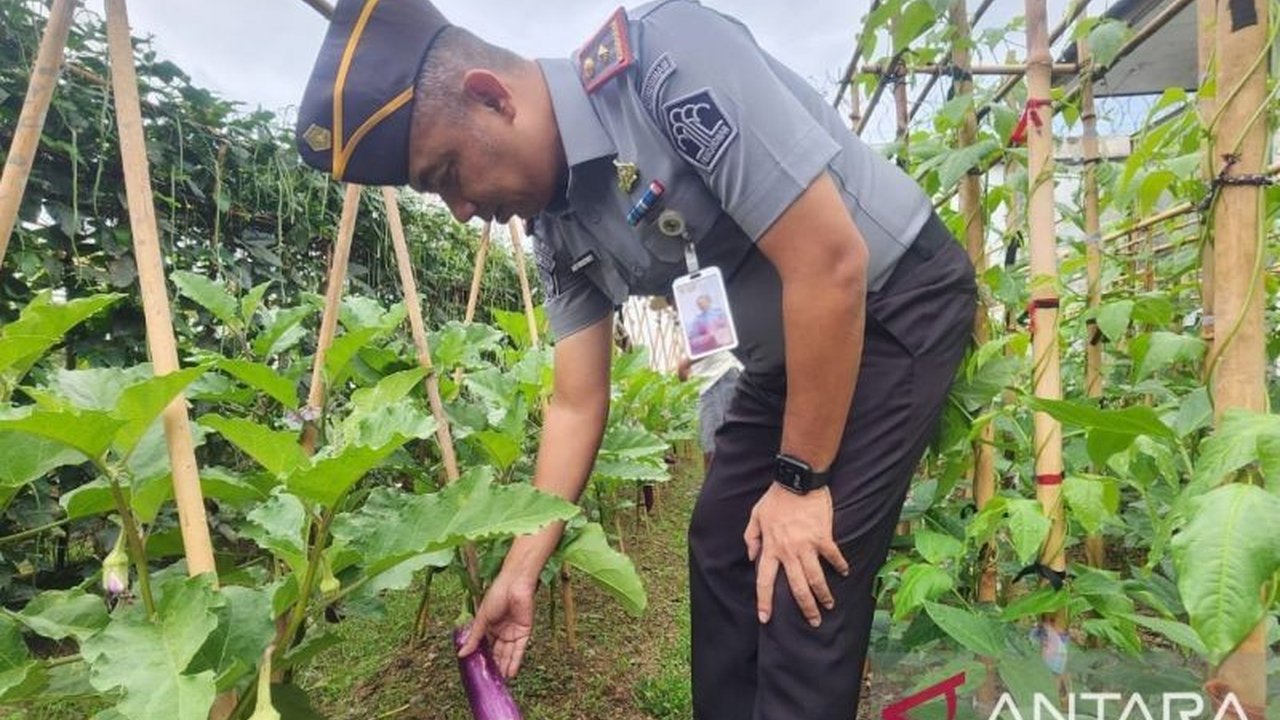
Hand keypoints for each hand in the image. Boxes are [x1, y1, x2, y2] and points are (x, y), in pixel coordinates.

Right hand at [456, 571, 536, 677]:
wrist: (515, 584)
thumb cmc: (496, 595)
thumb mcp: (482, 619)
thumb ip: (474, 638)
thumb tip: (461, 654)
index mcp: (490, 625)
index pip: (486, 645)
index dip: (482, 658)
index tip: (477, 671)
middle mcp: (502, 630)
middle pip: (498, 652)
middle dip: (494, 665)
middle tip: (489, 680)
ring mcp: (513, 631)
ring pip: (508, 653)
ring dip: (505, 667)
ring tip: (500, 682)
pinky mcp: (525, 632)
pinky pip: (519, 650)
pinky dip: (515, 662)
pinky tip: (510, 674)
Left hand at [744, 483, 849, 627]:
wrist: (797, 480)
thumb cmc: (775, 498)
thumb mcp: (755, 515)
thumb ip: (751, 538)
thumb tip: (752, 558)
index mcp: (770, 548)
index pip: (764, 581)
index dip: (764, 601)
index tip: (765, 619)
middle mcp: (788, 551)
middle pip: (797, 587)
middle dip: (806, 608)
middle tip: (814, 622)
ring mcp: (807, 545)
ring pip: (816, 578)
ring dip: (824, 595)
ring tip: (830, 605)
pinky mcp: (823, 537)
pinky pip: (833, 556)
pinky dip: (839, 565)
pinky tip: (844, 573)